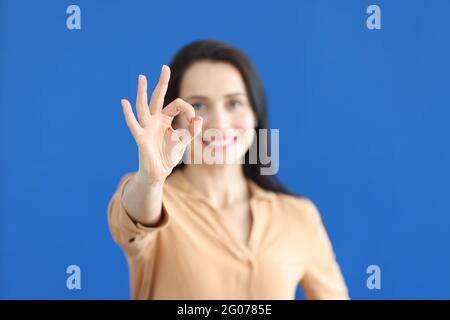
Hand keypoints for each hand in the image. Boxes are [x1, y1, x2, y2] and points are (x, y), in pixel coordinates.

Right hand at [121, 65, 202, 183]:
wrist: (158, 173)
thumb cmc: (169, 156)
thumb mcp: (184, 142)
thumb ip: (193, 130)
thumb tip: (198, 117)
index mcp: (165, 119)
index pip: (177, 105)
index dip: (188, 109)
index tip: (194, 120)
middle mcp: (154, 120)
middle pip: (158, 97)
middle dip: (162, 83)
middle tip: (165, 67)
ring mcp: (146, 127)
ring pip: (143, 106)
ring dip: (143, 92)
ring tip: (142, 77)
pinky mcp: (141, 137)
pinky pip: (133, 124)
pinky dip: (128, 113)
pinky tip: (124, 102)